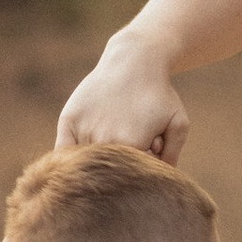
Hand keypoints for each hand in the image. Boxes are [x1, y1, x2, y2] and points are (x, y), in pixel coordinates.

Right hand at [57, 28, 188, 161]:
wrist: (134, 60)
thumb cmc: (159, 93)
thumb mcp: (178, 123)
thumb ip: (171, 156)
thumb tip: (159, 180)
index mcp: (132, 145)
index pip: (133, 174)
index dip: (142, 164)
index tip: (149, 147)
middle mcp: (105, 140)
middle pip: (110, 170)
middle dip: (121, 162)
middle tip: (132, 137)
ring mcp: (84, 130)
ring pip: (87, 162)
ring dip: (99, 156)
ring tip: (114, 131)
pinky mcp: (68, 120)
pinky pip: (64, 151)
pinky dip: (69, 160)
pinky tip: (80, 156)